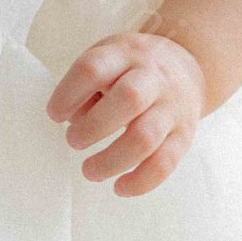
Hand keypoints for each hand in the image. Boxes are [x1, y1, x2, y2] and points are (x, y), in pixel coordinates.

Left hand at [45, 30, 206, 197]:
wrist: (187, 67)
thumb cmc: (132, 68)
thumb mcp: (109, 59)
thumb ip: (87, 86)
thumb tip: (74, 120)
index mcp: (125, 53)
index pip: (94, 68)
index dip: (68, 92)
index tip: (54, 114)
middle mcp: (153, 77)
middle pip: (128, 98)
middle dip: (93, 126)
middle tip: (72, 141)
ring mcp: (172, 107)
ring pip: (146, 136)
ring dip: (112, 160)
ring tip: (89, 170)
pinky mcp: (184, 136)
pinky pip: (165, 163)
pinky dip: (140, 181)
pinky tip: (119, 187)